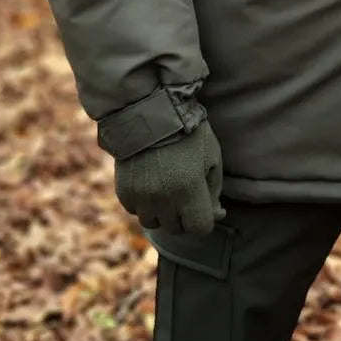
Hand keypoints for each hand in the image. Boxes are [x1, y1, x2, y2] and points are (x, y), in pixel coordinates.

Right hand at [114, 119, 225, 233]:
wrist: (151, 112)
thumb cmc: (188, 132)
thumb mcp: (212, 155)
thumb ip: (215, 188)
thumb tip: (216, 214)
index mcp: (190, 190)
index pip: (201, 228)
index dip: (205, 218)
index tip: (204, 204)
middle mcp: (164, 199)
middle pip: (176, 228)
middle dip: (183, 215)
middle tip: (184, 192)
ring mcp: (142, 197)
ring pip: (153, 222)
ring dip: (161, 212)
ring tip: (165, 188)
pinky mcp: (124, 191)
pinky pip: (134, 209)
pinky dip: (142, 202)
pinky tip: (149, 182)